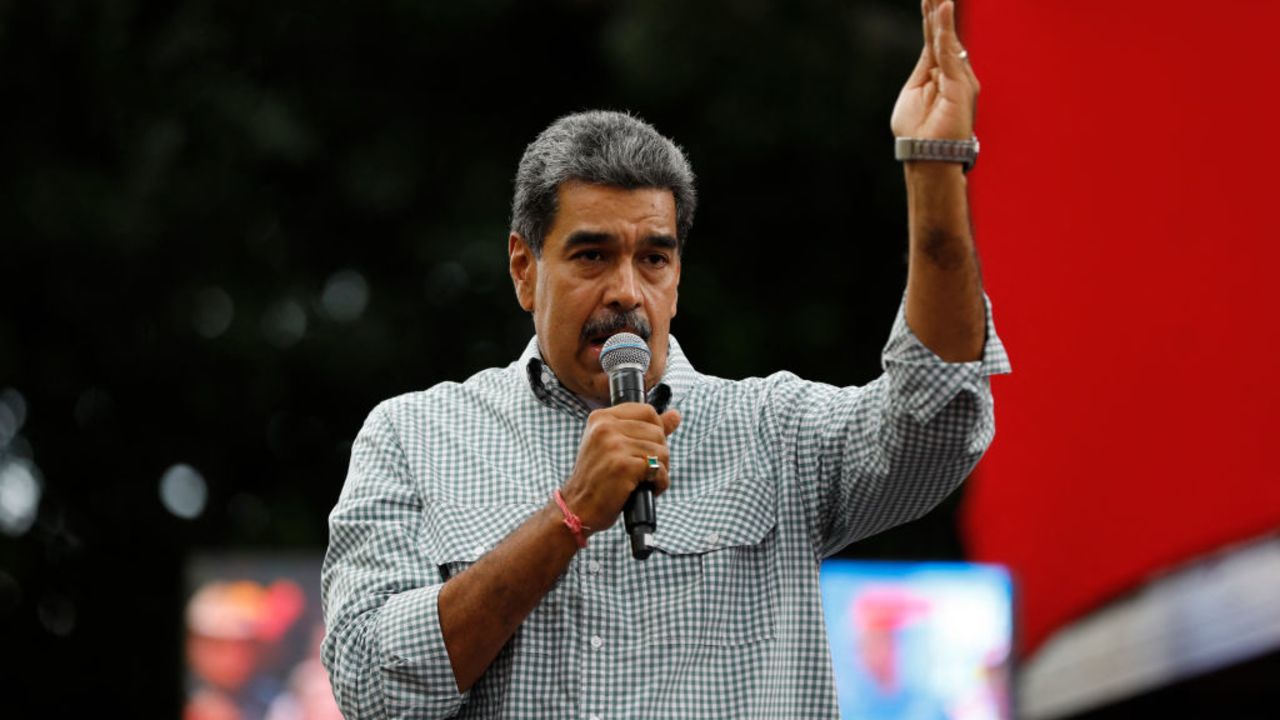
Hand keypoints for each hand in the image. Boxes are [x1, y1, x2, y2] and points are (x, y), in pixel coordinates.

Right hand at [559, 404, 680, 531]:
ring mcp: (614, 445)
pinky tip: (645, 489)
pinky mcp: (623, 465)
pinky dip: (659, 483)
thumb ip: (645, 428)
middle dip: (659, 453)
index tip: (645, 448)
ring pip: (662, 451)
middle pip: (657, 431)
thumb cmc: (598, 479)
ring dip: (660, 470)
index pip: (647, 411)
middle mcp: (605, 427)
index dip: (656, 430)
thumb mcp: (615, 445)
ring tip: (642, 480)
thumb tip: (676, 415)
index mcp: (601, 418)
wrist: (577, 508)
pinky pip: (659, 469)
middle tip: (643, 469)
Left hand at [891, 0, 978, 140]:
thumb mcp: (913, 94)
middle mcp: (953, 73)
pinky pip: (950, 52)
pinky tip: (942, 9)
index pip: (935, 40)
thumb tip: (933, 46)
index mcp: (939, 75)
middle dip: (937, 9)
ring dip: (940, 13)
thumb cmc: (918, 132)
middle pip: (943, 34)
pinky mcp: (961, 84)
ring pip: (948, 38)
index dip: (931, 18)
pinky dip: (945, 30)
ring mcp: (959, 78)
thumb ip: (923, 69)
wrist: (928, 157)